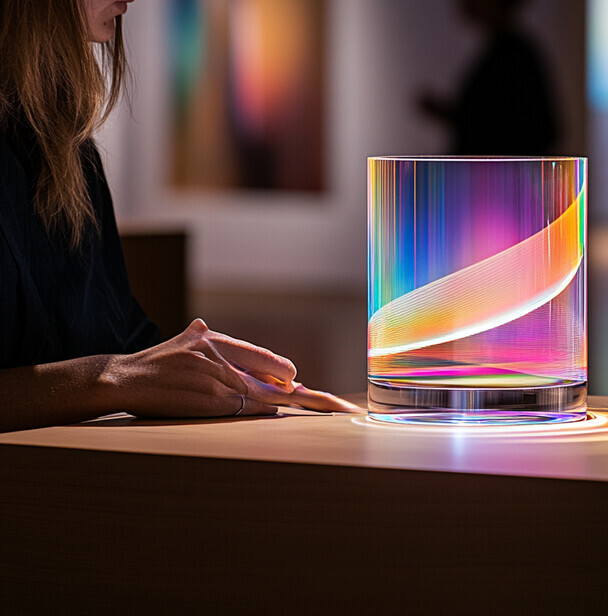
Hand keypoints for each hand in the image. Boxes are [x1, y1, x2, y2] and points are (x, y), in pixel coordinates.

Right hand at [101, 319, 359, 418]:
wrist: (123, 378)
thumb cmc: (158, 366)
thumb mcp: (189, 345)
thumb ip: (219, 352)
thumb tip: (240, 363)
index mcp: (217, 340)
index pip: (263, 357)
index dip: (284, 373)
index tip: (299, 382)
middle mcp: (221, 356)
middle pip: (274, 377)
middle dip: (304, 392)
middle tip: (336, 403)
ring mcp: (217, 378)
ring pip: (261, 396)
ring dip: (284, 405)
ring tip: (324, 408)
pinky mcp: (210, 399)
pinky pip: (244, 409)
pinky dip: (260, 412)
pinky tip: (276, 414)